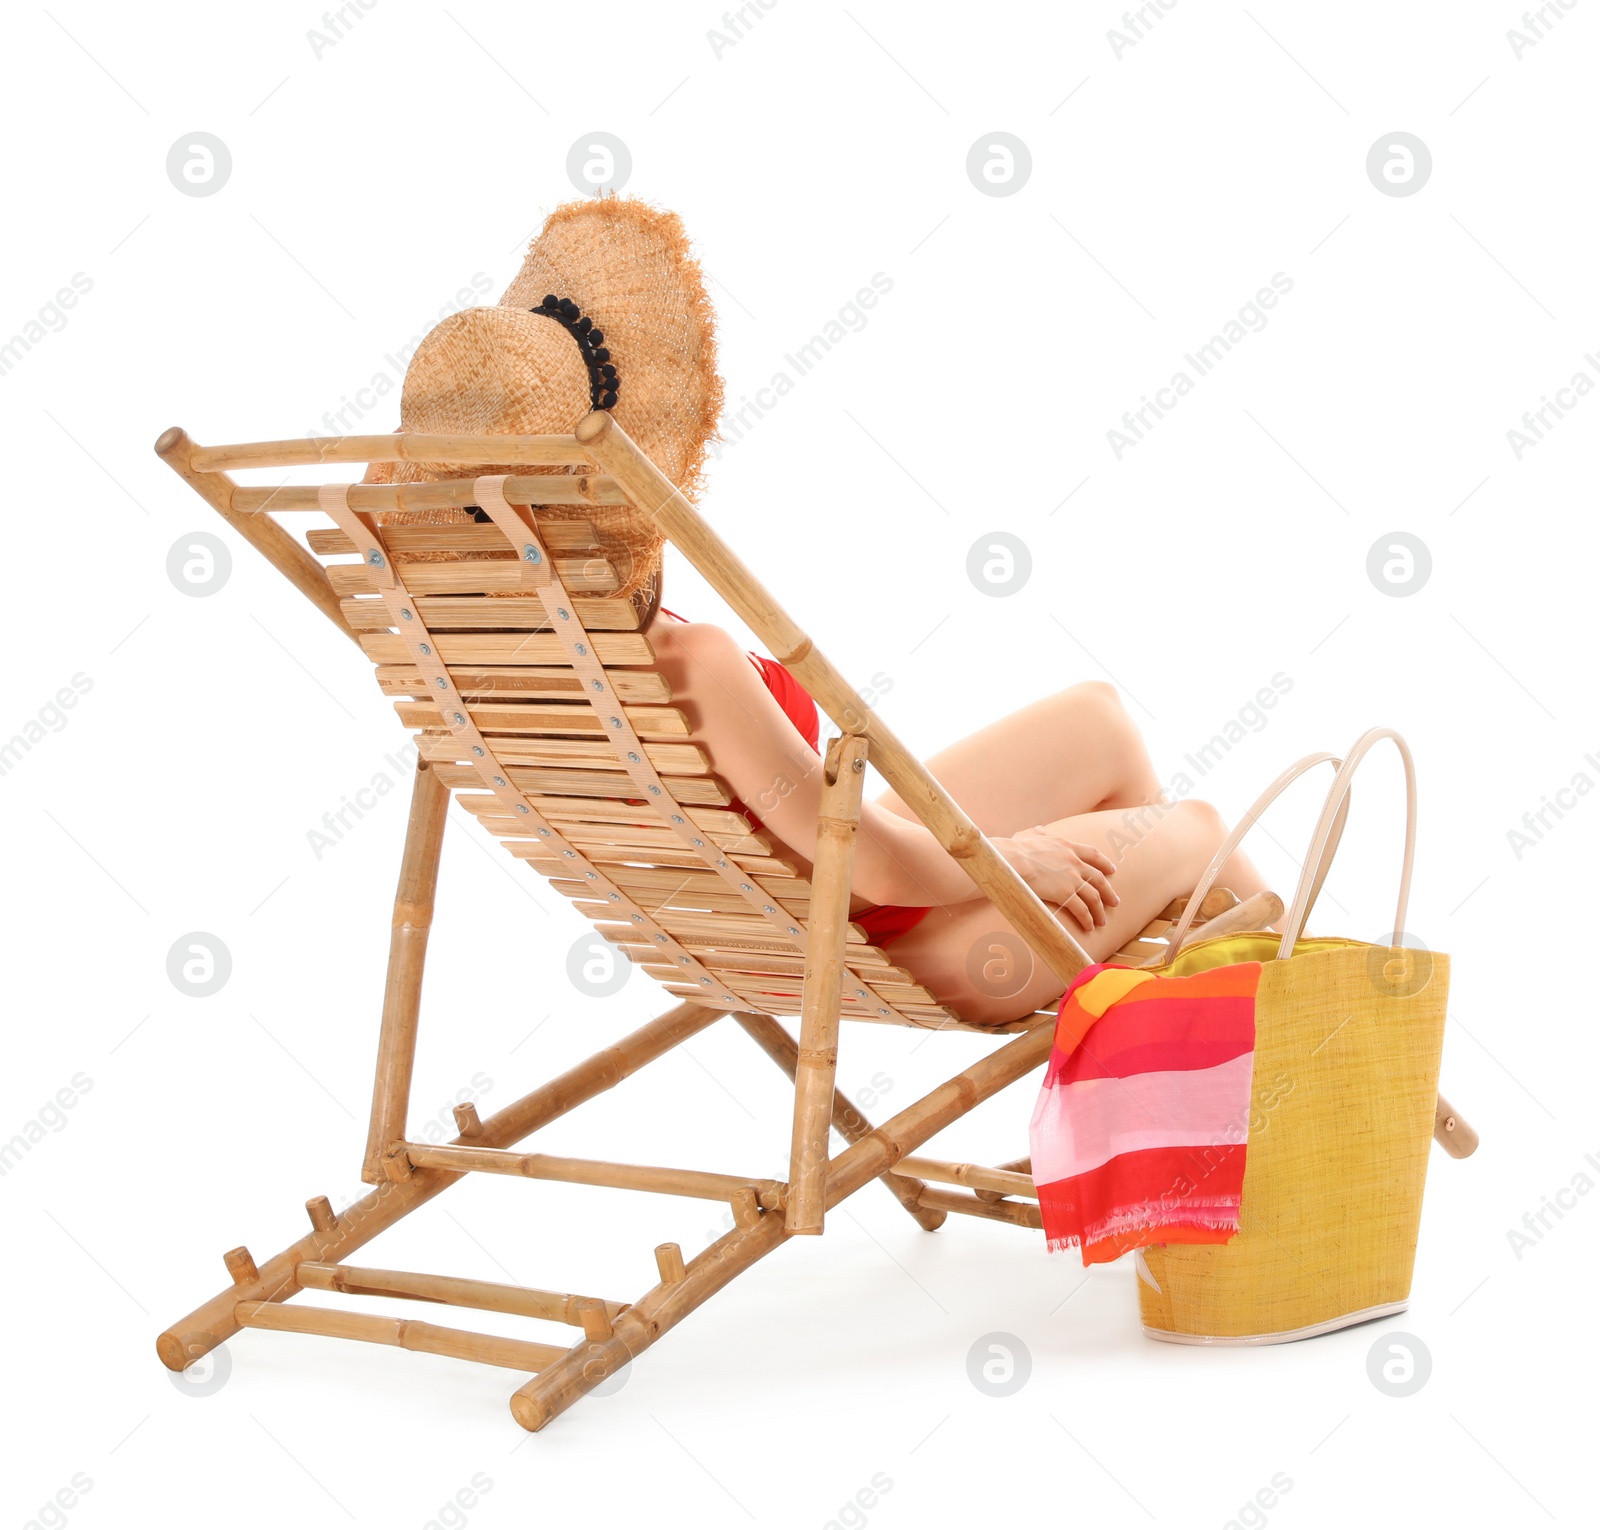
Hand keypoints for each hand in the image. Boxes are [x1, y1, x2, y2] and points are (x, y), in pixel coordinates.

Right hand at [996, 828, 1119, 932]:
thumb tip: (1040, 829)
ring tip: (1102, 921)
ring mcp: (1072, 878)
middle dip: (1108, 891)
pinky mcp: (1065, 894)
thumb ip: (1037, 833)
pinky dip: (1087, 919)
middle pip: (1098, 878)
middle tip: (1114, 901)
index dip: (1104, 863)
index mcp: (1067, 846)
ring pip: (1094, 896)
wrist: (1011, 859)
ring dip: (1099, 910)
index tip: (1112, 870)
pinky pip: (1082, 909)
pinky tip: (1089, 926)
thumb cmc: (1014, 848)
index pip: (1092, 854)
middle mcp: (1074, 862)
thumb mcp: (1028, 835)